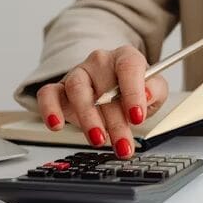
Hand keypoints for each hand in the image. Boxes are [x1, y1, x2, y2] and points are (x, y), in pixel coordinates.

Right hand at [35, 46, 168, 157]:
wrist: (115, 90)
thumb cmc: (134, 90)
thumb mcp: (155, 89)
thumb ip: (155, 90)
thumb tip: (147, 94)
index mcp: (126, 57)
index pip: (129, 68)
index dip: (133, 93)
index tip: (137, 117)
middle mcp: (100, 62)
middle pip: (105, 88)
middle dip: (116, 123)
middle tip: (123, 145)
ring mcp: (78, 73)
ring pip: (77, 90)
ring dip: (88, 119)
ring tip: (98, 139)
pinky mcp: (60, 88)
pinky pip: (48, 94)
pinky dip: (49, 109)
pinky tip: (56, 125)